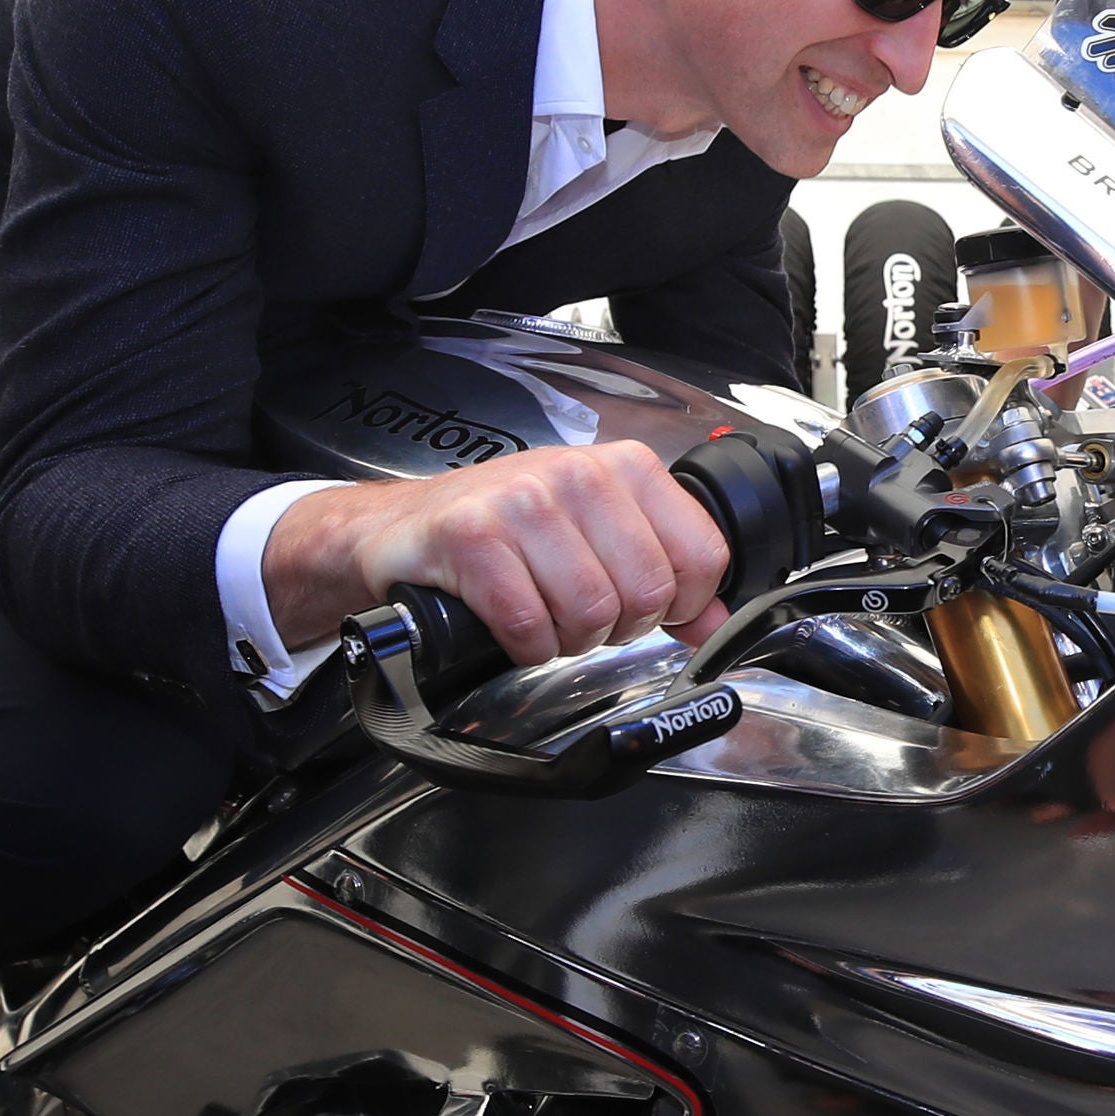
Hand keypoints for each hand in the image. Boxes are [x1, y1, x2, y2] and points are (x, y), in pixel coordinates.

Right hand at [259, 444, 732, 665]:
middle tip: (579, 617)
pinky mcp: (472, 538)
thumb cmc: (501, 531)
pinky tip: (509, 629)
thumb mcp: (593, 535)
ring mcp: (522, 502)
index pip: (701, 555)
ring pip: (591, 614)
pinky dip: (523, 647)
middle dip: (616, 628)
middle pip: (646, 594)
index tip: (645, 609)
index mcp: (623, 468)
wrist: (400, 528)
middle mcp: (576, 475)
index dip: (681, 605)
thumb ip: (663, 570)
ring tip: (541, 620)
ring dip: (566, 640)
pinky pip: (529, 625)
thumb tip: (714, 620)